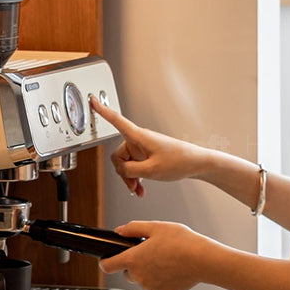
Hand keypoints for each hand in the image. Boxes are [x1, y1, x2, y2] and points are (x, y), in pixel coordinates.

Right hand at [90, 97, 207, 196]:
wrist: (197, 164)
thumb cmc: (180, 161)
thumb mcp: (151, 170)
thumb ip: (129, 170)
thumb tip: (120, 169)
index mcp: (139, 137)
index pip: (117, 121)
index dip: (103, 111)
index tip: (93, 101)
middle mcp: (139, 140)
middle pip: (118, 155)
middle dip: (123, 172)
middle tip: (132, 184)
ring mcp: (143, 148)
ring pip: (126, 163)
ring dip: (130, 177)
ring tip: (138, 188)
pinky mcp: (147, 155)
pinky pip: (134, 166)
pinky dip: (136, 177)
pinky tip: (141, 187)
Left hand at [99, 220, 208, 289]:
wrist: (203, 261)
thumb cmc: (182, 243)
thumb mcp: (155, 227)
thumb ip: (133, 228)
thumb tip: (119, 231)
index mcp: (133, 259)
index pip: (107, 266)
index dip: (105, 262)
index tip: (107, 260)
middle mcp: (138, 276)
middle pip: (127, 272)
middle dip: (134, 265)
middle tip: (150, 255)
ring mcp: (149, 287)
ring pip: (142, 280)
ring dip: (147, 273)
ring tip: (165, 261)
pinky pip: (154, 287)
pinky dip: (159, 281)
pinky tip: (171, 271)